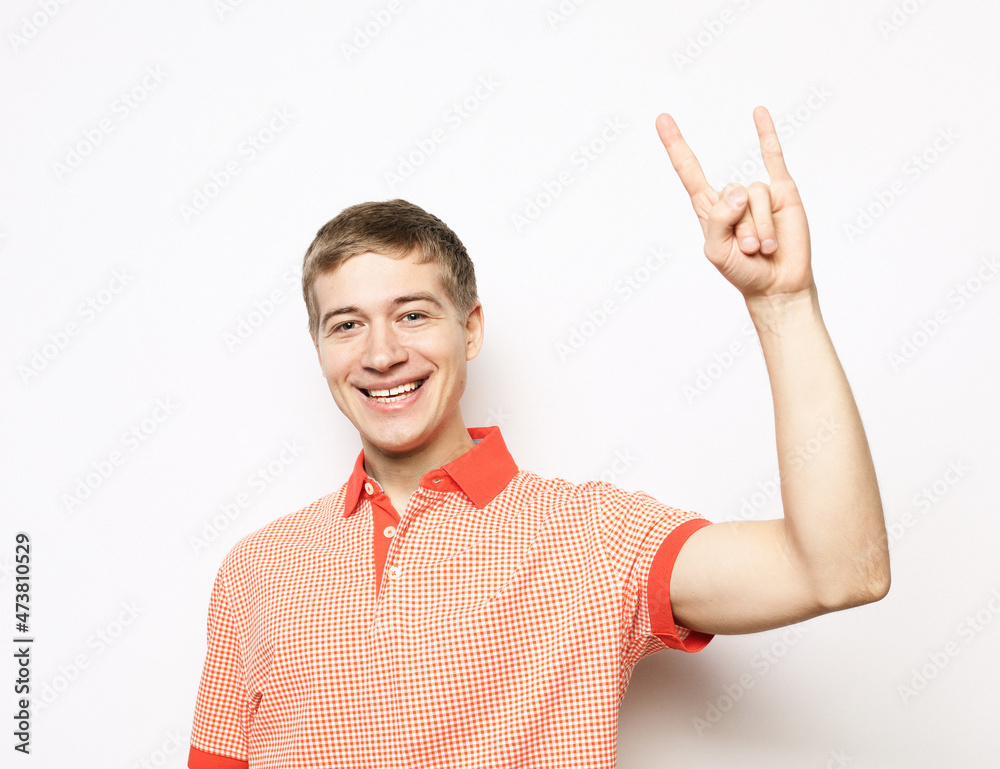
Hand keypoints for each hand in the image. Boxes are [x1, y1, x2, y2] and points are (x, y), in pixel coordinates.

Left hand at [655, 107, 813, 300]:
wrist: (777, 284)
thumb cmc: (743, 271)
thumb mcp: (717, 252)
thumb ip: (718, 221)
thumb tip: (738, 193)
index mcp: (709, 209)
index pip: (689, 172)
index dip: (676, 146)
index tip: (662, 119)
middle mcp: (732, 197)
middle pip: (732, 194)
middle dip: (743, 227)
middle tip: (749, 251)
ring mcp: (756, 193)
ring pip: (756, 194)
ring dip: (761, 226)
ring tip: (765, 247)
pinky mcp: (783, 191)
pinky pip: (773, 158)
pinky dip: (766, 135)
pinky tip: (757, 112)